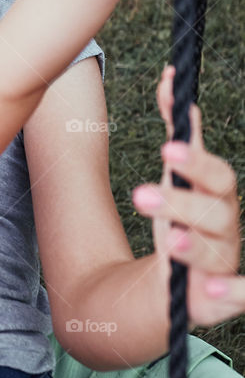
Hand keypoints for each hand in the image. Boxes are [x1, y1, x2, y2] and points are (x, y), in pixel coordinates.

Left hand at [132, 65, 243, 327]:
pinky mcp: (223, 298)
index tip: (166, 148)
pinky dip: (232, 293)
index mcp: (217, 197)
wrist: (179, 284)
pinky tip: (215, 289)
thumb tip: (169, 79)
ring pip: (217, 253)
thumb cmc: (183, 221)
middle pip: (216, 213)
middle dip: (181, 203)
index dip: (195, 162)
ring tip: (169, 240)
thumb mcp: (175, 178)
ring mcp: (227, 263)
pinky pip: (239, 297)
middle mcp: (227, 228)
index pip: (216, 175)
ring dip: (194, 246)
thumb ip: (177, 134)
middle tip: (141, 195)